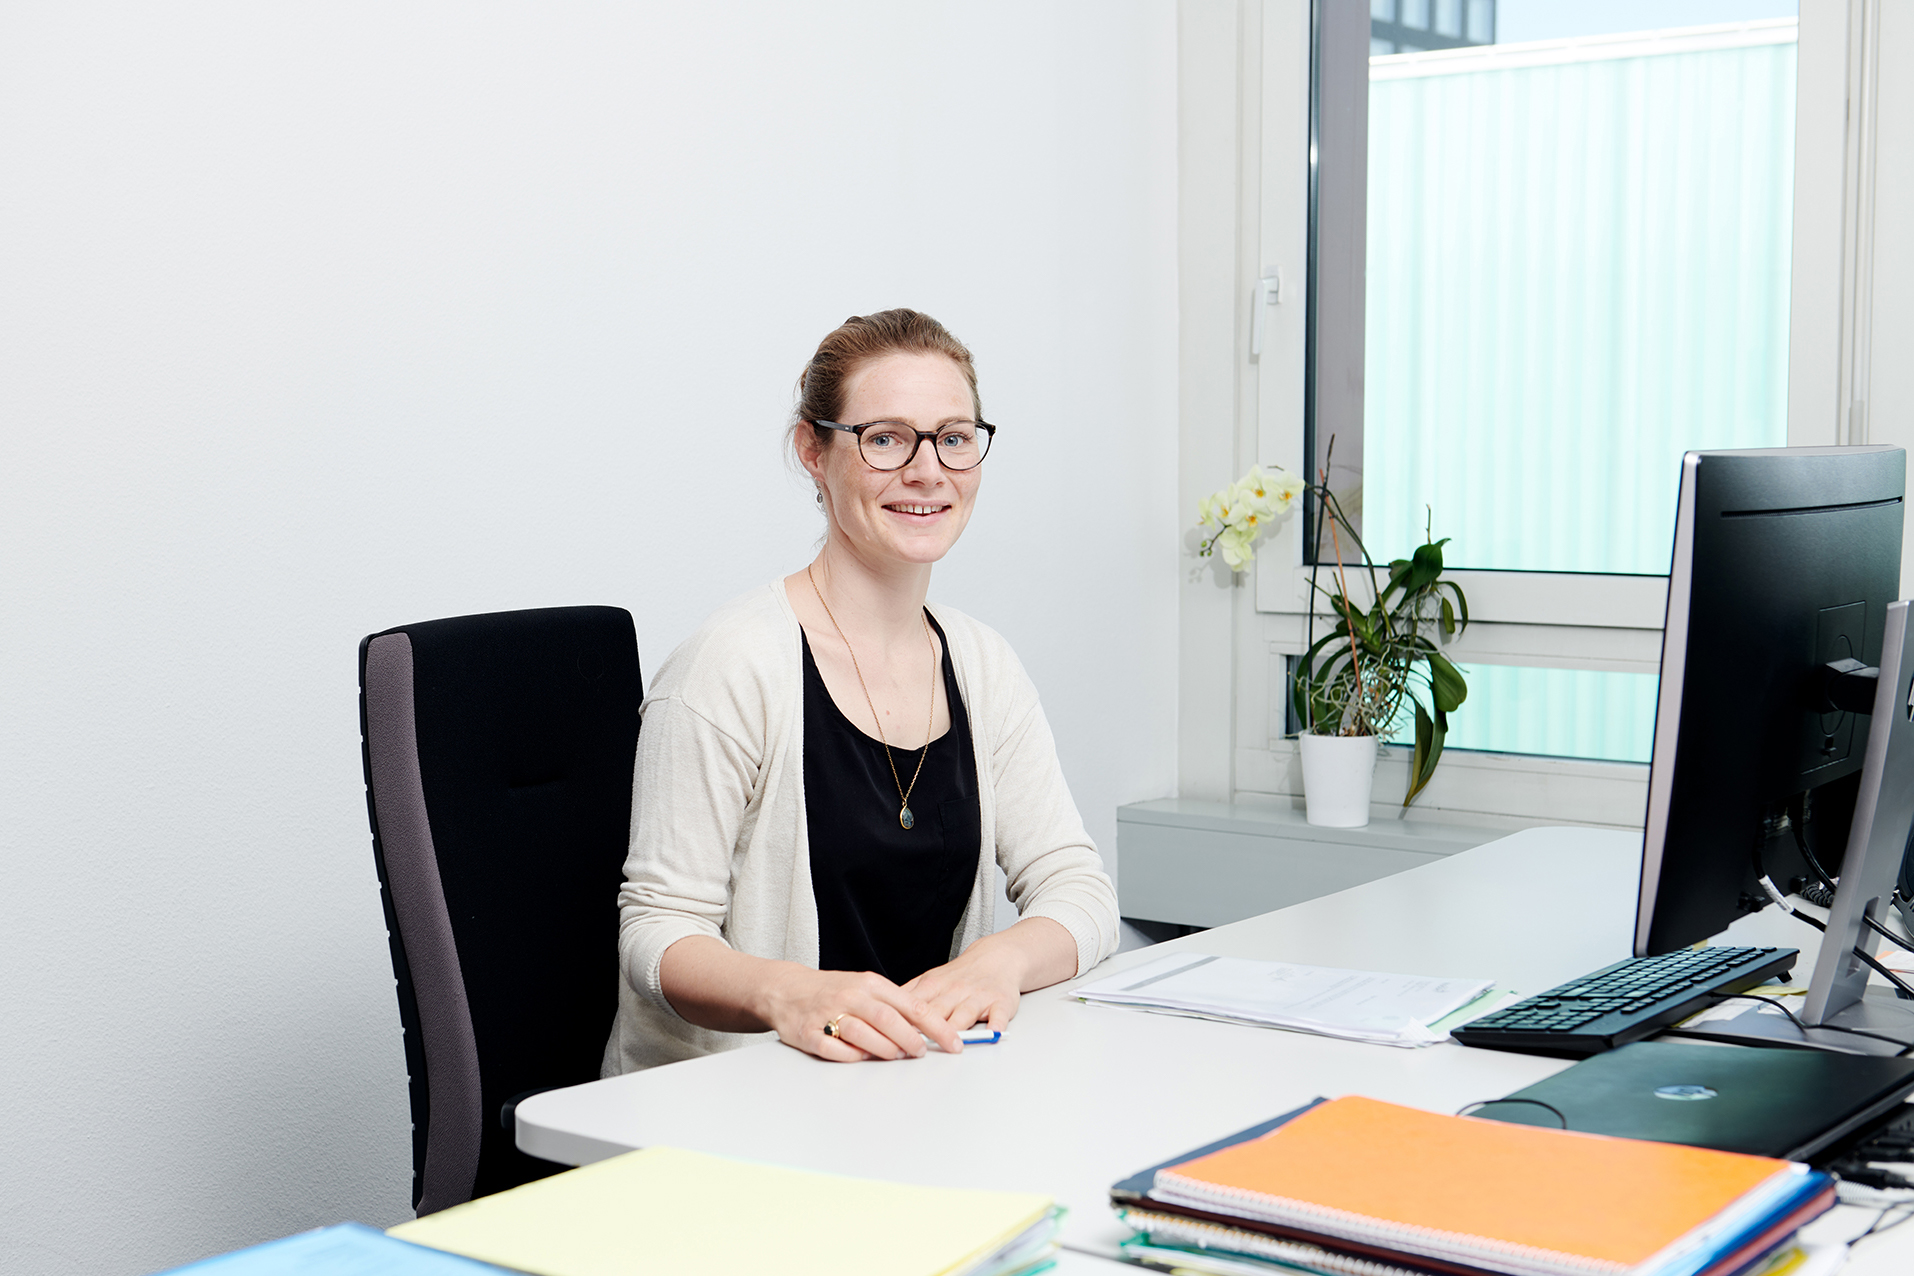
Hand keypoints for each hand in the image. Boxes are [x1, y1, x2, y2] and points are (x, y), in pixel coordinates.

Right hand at [762, 965, 962, 1061]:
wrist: (784, 988)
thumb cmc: (832, 990)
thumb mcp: (865, 987)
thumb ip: (893, 1004)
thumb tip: (928, 1028)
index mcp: (869, 984)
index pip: (911, 1005)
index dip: (936, 1026)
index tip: (954, 1042)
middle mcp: (850, 996)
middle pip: (888, 1019)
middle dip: (912, 1040)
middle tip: (922, 1053)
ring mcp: (828, 1014)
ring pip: (863, 1033)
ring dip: (885, 1049)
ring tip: (896, 1056)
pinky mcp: (808, 1033)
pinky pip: (835, 1049)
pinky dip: (852, 1057)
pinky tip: (862, 1058)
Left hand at [903, 942, 1025, 1036]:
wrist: (996, 958)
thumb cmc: (960, 975)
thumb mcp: (931, 979)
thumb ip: (910, 995)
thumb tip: (883, 1011)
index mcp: (934, 986)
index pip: (915, 1005)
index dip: (903, 1021)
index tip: (892, 1036)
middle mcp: (955, 991)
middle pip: (937, 1012)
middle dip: (926, 1030)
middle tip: (915, 1047)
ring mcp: (978, 996)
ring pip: (965, 1014)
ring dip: (957, 1029)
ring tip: (951, 1046)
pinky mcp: (1001, 1002)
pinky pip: (999, 1015)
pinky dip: (996, 1025)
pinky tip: (993, 1034)